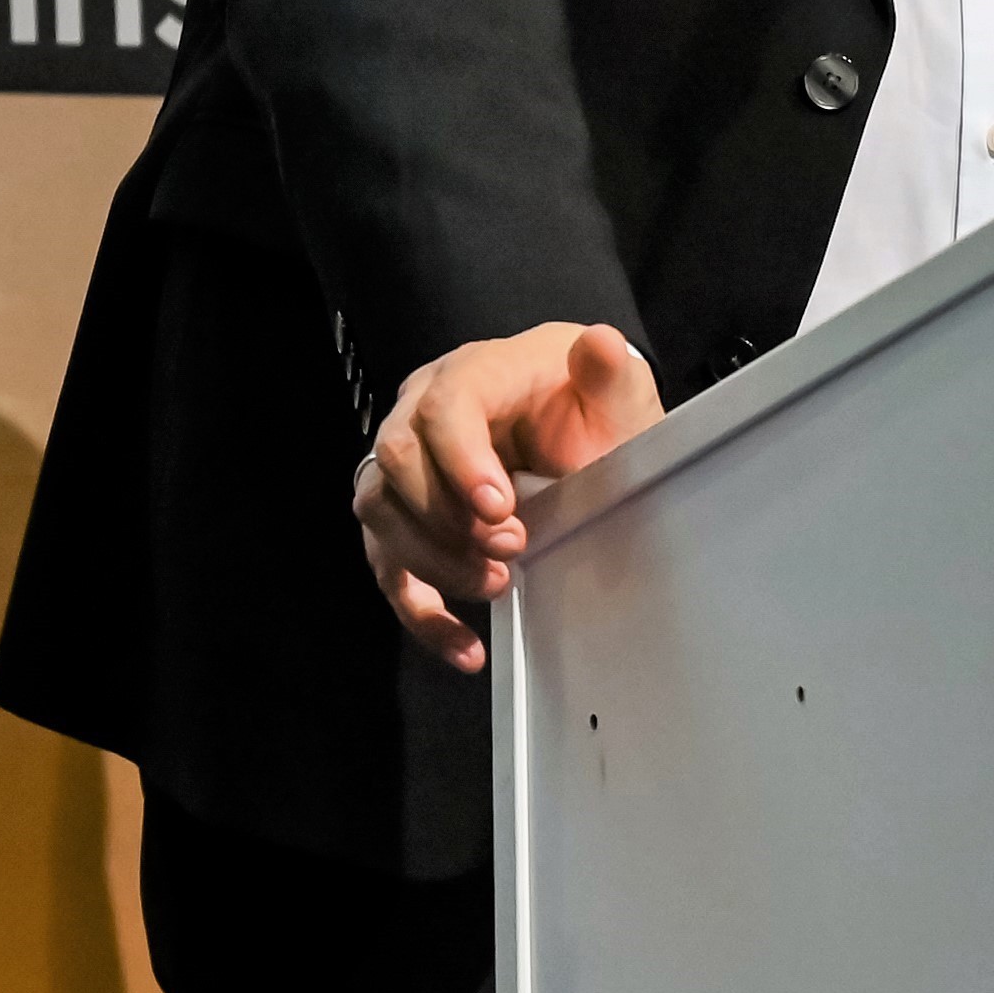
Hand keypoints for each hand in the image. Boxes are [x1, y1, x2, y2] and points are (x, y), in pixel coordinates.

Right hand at [354, 322, 660, 672]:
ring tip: (494, 585)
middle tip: (512, 545)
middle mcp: (421, 411)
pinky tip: (465, 649)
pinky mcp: (404, 522)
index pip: (445, 403)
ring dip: (431, 558)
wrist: (578, 437)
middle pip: (397, 457)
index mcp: (473, 372)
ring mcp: (405, 468)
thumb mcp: (614, 392)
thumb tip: (601, 344)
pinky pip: (389, 568)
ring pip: (379, 510)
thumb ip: (609, 372)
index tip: (501, 508)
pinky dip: (421, 614)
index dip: (461, 458)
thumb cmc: (590, 411)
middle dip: (448, 514)